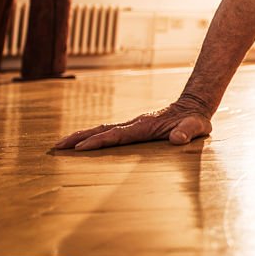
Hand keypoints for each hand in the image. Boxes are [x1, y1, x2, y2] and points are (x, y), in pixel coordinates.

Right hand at [53, 98, 212, 150]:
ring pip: (102, 130)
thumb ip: (187, 132)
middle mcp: (135, 124)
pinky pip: (109, 133)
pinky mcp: (134, 128)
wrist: (194, 107)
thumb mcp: (196, 127)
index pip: (117, 135)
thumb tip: (177, 139)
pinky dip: (93, 137)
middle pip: (102, 130)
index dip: (99, 142)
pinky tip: (83, 143)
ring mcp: (133, 125)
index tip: (80, 148)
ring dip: (82, 137)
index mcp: (145, 126)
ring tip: (61, 145)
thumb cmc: (195, 121)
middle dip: (80, 138)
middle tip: (58, 146)